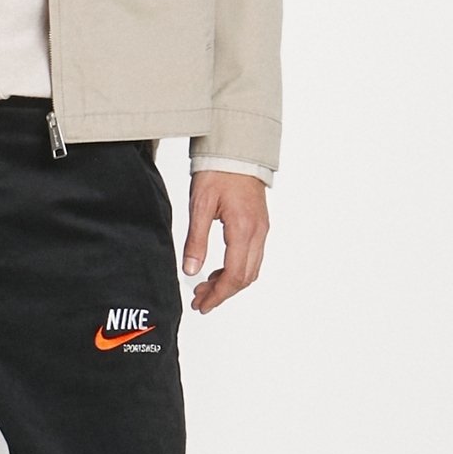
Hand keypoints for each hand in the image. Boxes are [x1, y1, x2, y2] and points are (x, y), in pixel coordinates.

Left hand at [182, 171, 269, 313]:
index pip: (233, 276)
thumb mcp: (200, 206)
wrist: (236, 149)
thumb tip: (190, 270)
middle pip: (245, 277)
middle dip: (222, 293)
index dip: (217, 295)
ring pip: (251, 269)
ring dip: (229, 283)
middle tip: (199, 299)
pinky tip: (218, 269)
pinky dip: (236, 269)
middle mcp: (258, 232)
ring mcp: (262, 229)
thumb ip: (196, 241)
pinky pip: (252, 256)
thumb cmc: (219, 171)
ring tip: (205, 287)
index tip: (201, 304)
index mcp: (243, 229)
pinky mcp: (260, 225)